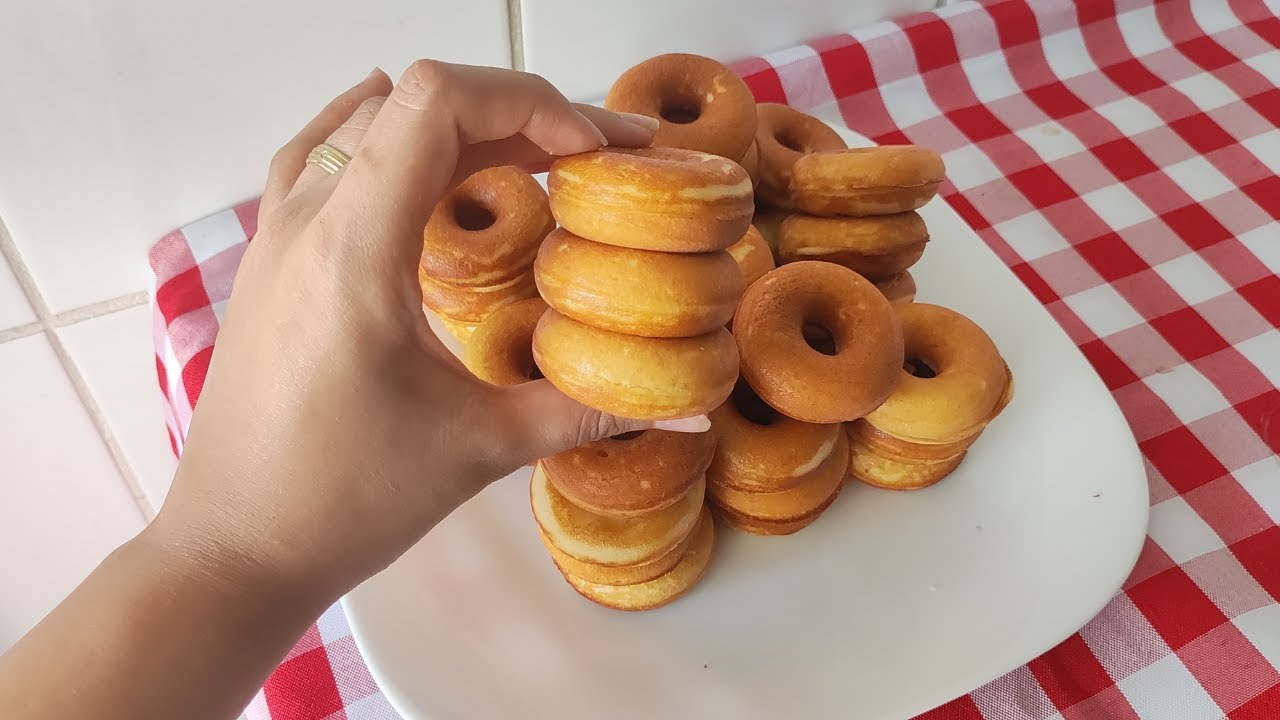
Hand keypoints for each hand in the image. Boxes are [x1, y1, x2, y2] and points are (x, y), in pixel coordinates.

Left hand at [151, 62, 704, 602]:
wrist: (234, 546)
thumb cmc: (343, 502)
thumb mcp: (478, 450)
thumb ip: (586, 410)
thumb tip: (687, 405)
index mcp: (354, 250)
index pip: (436, 103)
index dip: (530, 100)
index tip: (591, 153)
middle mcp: (307, 220)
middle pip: (415, 101)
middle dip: (517, 111)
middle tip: (594, 160)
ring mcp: (277, 233)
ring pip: (370, 120)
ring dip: (458, 124)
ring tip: (531, 161)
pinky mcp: (270, 258)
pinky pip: (325, 154)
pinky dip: (387, 136)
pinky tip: (421, 157)